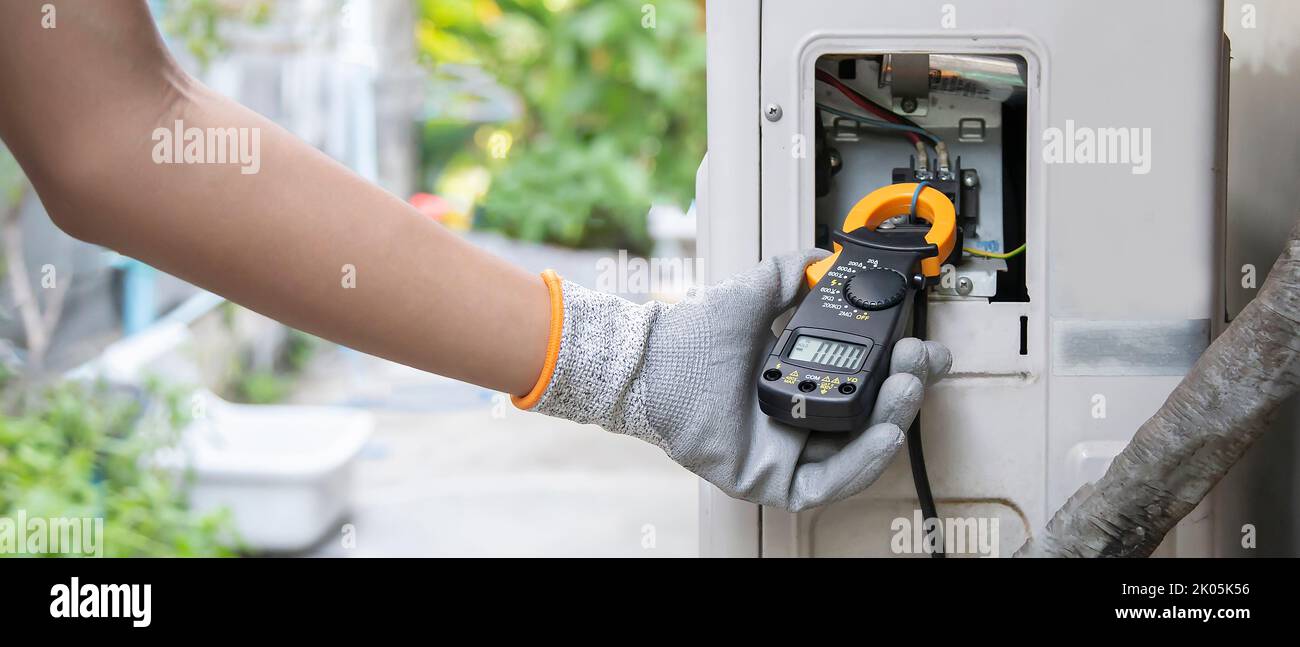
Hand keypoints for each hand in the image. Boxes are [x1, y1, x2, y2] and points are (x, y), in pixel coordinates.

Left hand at [522, 249, 950, 510]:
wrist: (654, 364)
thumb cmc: (694, 338)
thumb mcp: (756, 294)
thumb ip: (791, 272)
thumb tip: (822, 256)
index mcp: (805, 379)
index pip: (869, 383)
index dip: (901, 368)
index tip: (920, 346)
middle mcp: (802, 417)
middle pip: (872, 418)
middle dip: (905, 391)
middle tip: (916, 361)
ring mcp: (790, 453)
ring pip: (859, 452)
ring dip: (892, 422)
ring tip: (904, 389)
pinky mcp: (773, 482)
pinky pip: (828, 484)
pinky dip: (860, 463)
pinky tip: (881, 436)